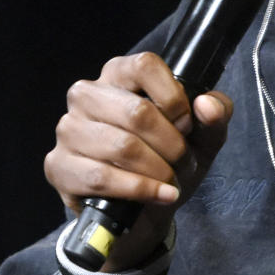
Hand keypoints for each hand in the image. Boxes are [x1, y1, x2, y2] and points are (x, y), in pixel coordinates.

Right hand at [44, 51, 232, 268]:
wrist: (142, 208)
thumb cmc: (167, 159)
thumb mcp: (202, 136)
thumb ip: (215, 114)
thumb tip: (207, 106)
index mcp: (119, 74)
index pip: (145, 66)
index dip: (174, 98)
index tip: (187, 125)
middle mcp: (86, 95)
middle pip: (137, 112)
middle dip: (171, 145)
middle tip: (183, 162)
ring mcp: (68, 130)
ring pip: (121, 147)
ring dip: (157, 170)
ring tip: (170, 181)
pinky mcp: (59, 166)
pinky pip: (101, 177)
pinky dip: (139, 190)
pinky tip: (159, 196)